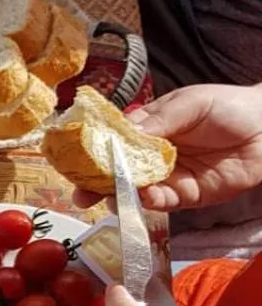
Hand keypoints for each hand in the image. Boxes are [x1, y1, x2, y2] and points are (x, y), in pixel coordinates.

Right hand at [73, 84, 261, 212]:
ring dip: (120, 195)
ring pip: (136, 191)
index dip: (94, 152)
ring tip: (110, 195)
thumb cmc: (231, 107)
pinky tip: (144, 195)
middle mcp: (154, 155)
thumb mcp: (191, 102)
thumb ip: (159, 119)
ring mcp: (169, 177)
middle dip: (97, 183)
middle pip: (119, 172)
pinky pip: (162, 202)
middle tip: (80, 193)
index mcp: (150, 128)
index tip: (75, 161)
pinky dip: (150, 201)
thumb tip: (125, 135)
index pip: (115, 141)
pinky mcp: (187, 197)